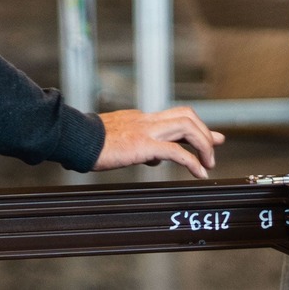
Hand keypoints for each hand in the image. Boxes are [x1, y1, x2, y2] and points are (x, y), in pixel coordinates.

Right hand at [93, 108, 224, 178]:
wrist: (75, 138)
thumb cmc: (90, 142)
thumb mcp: (118, 140)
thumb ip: (138, 145)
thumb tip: (154, 157)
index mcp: (141, 119)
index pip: (175, 118)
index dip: (197, 127)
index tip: (212, 137)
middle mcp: (146, 120)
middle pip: (186, 116)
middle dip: (205, 134)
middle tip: (213, 152)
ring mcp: (145, 130)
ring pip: (186, 126)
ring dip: (203, 144)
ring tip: (208, 164)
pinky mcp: (143, 144)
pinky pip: (175, 151)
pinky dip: (192, 162)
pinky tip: (198, 173)